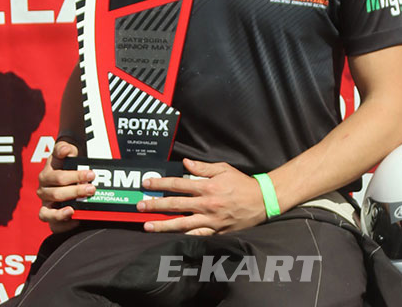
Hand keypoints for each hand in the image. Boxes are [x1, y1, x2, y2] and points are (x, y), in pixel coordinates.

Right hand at [36, 141, 95, 232]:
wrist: (68, 178)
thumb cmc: (68, 165)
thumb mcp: (67, 152)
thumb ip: (64, 148)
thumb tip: (66, 149)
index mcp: (47, 173)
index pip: (57, 174)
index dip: (74, 175)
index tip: (90, 174)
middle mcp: (44, 189)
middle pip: (57, 192)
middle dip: (76, 191)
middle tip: (92, 189)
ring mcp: (46, 204)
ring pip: (49, 211)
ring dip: (64, 212)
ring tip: (76, 208)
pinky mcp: (50, 217)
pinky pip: (52, 225)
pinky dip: (63, 224)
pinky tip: (75, 220)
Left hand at [136, 159, 265, 234]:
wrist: (262, 201)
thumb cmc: (242, 184)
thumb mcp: (224, 169)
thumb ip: (203, 168)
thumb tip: (185, 163)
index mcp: (207, 186)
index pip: (178, 184)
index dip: (160, 184)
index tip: (147, 184)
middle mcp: (206, 204)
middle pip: (175, 204)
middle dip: (155, 205)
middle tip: (140, 205)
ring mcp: (210, 220)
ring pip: (182, 224)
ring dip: (162, 225)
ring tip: (147, 226)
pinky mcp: (216, 231)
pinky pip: (197, 236)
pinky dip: (183, 237)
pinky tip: (170, 238)